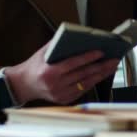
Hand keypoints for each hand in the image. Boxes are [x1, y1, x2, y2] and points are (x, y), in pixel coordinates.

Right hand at [4, 43, 119, 104]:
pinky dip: (93, 82)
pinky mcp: (64, 100)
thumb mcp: (43, 53)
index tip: (101, 52)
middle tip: (113, 59)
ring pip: (86, 83)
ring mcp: (60, 94)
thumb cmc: (34, 66)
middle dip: (101, 66)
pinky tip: (101, 75)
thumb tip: (76, 36)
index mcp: (50, 72)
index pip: (74, 63)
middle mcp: (56, 85)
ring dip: (101, 75)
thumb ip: (57, 44)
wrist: (23, 85)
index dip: (88, 57)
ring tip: (111, 67)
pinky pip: (83, 90)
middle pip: (83, 74)